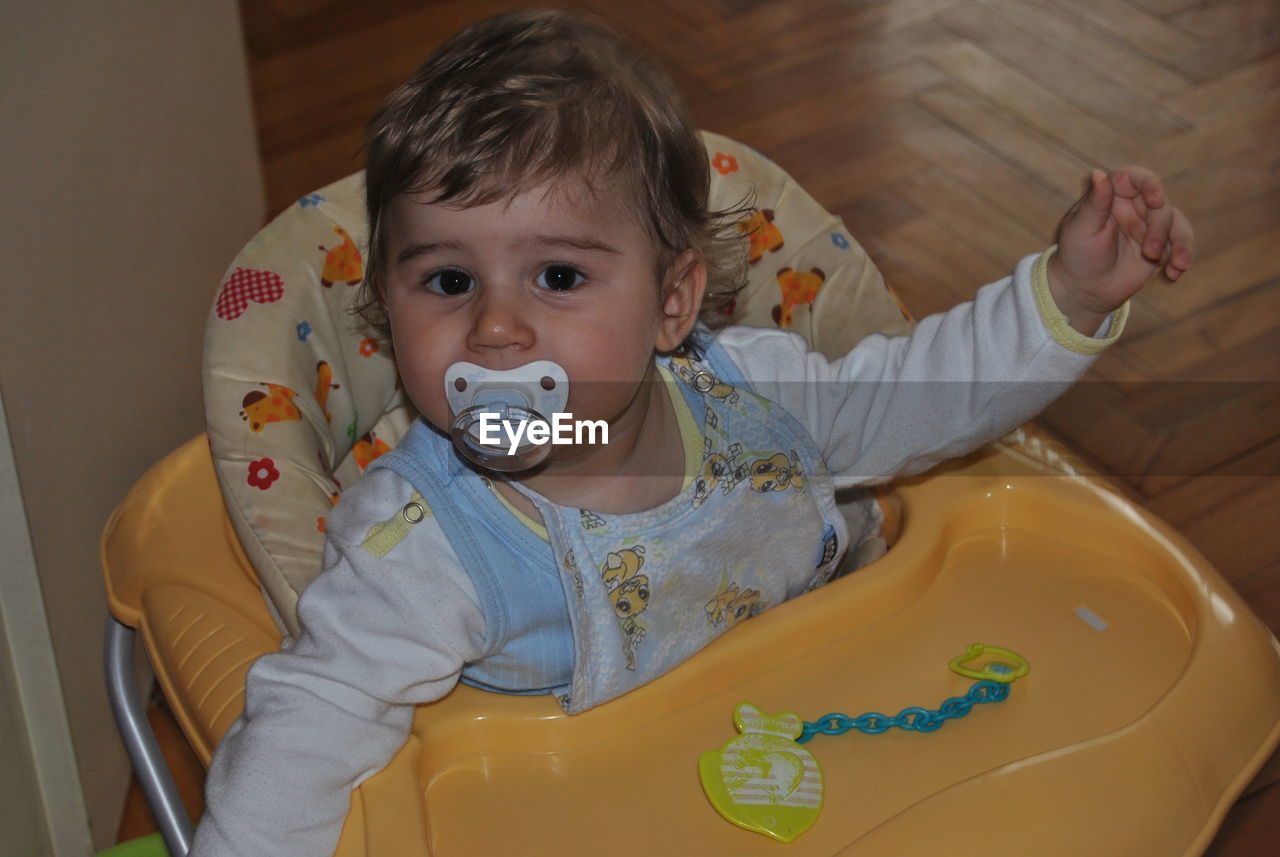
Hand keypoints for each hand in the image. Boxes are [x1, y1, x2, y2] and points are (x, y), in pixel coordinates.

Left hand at [1048, 167, 1192, 334]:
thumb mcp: (1081, 230)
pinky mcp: (1162, 247)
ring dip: (1181, 243)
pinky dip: (1182, 257)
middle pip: (1161, 205)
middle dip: (1161, 228)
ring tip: (1177, 264)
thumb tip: (1096, 172)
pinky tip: (1174, 273)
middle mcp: (1135, 207)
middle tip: (1150, 253)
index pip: (1136, 178)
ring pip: (1177, 223)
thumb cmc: (1076, 255)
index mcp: (1113, 196)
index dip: (1150, 185)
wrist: (1084, 289)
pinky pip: (1181, 245)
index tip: (1156, 200)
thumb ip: (1094, 203)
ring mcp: (1150, 226)